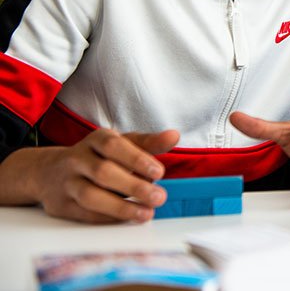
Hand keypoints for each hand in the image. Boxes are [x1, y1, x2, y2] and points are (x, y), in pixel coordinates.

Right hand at [31, 128, 177, 222]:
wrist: (48, 172)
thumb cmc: (97, 156)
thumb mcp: (122, 144)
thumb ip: (148, 143)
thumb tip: (174, 136)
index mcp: (96, 140)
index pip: (114, 146)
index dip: (136, 159)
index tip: (160, 173)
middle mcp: (78, 159)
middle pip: (103, 172)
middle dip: (134, 186)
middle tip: (159, 198)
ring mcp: (67, 183)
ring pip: (91, 196)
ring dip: (121, 207)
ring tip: (146, 213)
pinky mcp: (61, 205)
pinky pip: (84, 213)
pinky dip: (107, 217)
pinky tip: (127, 219)